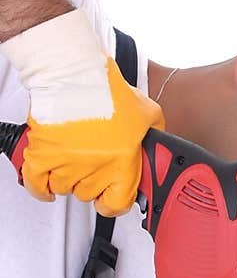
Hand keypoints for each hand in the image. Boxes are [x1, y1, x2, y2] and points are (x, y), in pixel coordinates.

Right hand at [5, 8, 162, 215]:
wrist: (75, 73)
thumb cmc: (108, 89)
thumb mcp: (148, 112)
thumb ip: (155, 133)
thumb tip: (158, 145)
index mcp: (122, 163)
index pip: (118, 204)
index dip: (115, 202)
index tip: (111, 197)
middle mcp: (95, 169)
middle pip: (90, 194)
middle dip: (91, 183)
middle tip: (91, 166)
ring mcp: (67, 164)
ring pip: (65, 188)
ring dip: (68, 179)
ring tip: (72, 163)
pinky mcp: (42, 155)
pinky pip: (37, 184)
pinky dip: (40, 189)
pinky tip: (46, 187)